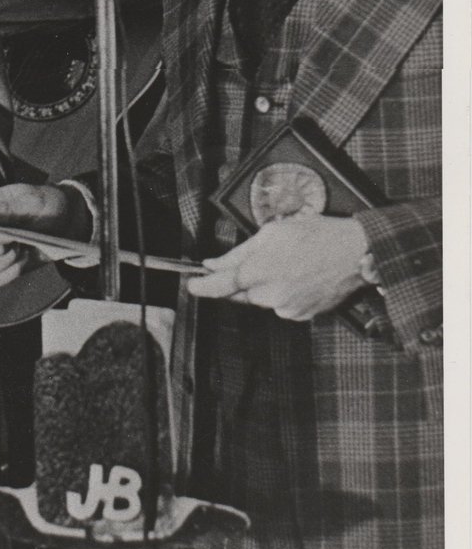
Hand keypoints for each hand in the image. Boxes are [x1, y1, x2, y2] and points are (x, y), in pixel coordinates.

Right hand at [0, 183, 90, 286]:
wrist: (67, 221)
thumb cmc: (47, 204)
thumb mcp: (32, 201)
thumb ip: (7, 209)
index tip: (7, 235)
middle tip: (14, 242)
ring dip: (4, 262)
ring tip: (21, 248)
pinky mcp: (5, 266)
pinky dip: (12, 272)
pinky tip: (25, 259)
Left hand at [187, 214, 368, 320]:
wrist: (357, 253)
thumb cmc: (316, 236)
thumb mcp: (272, 233)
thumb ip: (239, 252)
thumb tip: (213, 264)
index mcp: (258, 272)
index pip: (219, 286)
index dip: (202, 287)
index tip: (191, 285)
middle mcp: (269, 296)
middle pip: (240, 294)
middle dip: (237, 282)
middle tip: (251, 264)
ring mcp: (287, 308)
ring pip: (261, 300)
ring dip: (262, 286)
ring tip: (286, 264)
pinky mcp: (302, 315)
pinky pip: (281, 306)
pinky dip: (281, 294)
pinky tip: (297, 277)